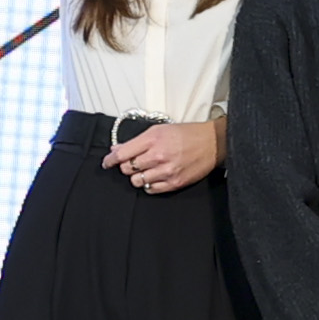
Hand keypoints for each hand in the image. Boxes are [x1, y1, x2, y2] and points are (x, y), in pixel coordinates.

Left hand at [104, 118, 226, 194]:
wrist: (212, 143)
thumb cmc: (187, 134)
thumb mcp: (160, 130)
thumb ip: (137, 140)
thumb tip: (117, 149)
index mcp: (153, 139)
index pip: (122, 153)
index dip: (110, 159)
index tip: (107, 162)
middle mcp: (158, 155)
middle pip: (127, 168)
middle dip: (126, 166)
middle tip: (132, 163)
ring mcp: (166, 171)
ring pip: (137, 181)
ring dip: (137, 176)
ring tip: (145, 170)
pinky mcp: (174, 182)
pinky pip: (151, 189)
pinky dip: (148, 184)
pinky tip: (153, 177)